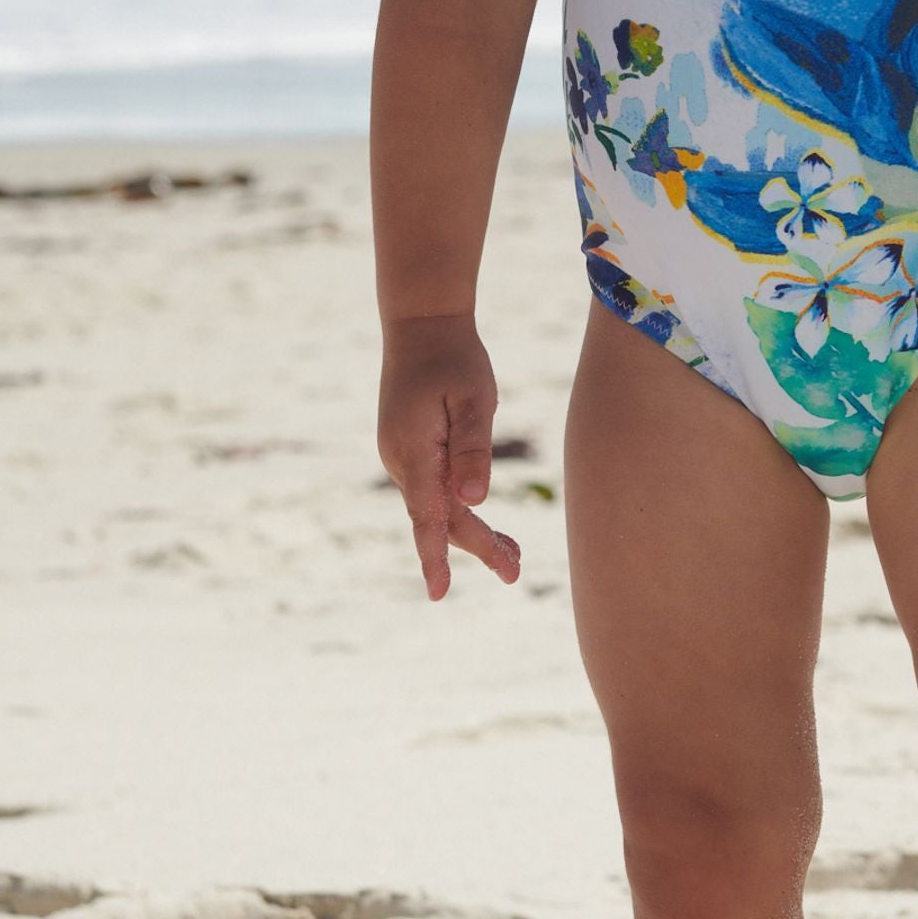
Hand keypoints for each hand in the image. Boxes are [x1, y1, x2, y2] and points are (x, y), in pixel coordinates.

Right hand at [377, 314, 521, 599]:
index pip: (427, 517)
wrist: (421, 324)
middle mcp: (402, 461)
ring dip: (472, 532)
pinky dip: (459, 510)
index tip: (438, 593)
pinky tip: (484, 522)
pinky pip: (434, 490)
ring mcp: (403, 457)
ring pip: (437, 507)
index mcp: (415, 452)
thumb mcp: (474, 400)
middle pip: (439, 518)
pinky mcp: (411, 450)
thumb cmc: (454, 358)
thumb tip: (473, 501)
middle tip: (515, 572)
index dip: (434, 558)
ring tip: (514, 556)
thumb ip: (474, 450)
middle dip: (478, 547)